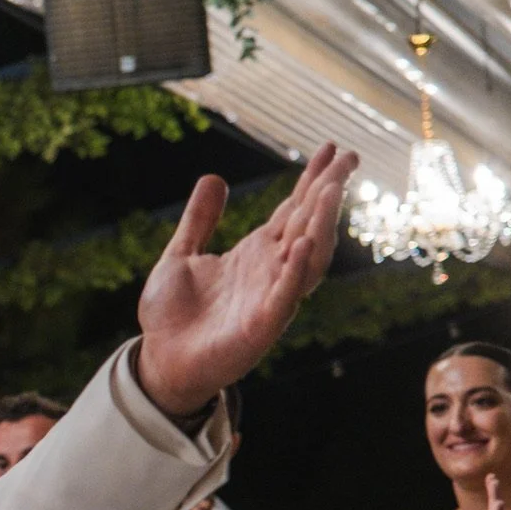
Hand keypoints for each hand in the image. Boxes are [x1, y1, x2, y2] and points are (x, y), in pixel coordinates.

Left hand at [135, 143, 356, 415]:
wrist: (160, 361)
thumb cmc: (172, 315)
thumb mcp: (179, 255)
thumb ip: (199, 221)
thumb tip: (213, 178)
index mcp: (256, 253)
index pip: (293, 210)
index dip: (313, 179)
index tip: (334, 148)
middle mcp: (271, 271)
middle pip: (309, 224)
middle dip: (329, 191)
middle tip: (350, 158)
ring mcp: (271, 297)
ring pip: (308, 256)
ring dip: (321, 223)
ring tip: (331, 189)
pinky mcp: (261, 326)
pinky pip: (286, 295)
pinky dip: (296, 269)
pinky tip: (304, 243)